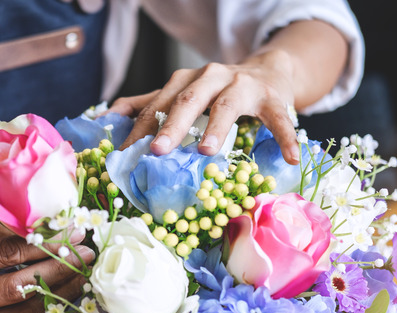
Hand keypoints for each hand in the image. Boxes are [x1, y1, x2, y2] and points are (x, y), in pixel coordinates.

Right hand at [0, 220, 93, 312]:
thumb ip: (9, 231)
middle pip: (18, 287)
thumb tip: (57, 226)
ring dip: (61, 294)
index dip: (45, 244)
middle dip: (58, 270)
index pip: (7, 254)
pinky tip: (66, 296)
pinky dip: (48, 311)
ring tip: (84, 276)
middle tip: (86, 256)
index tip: (74, 234)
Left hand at [107, 50, 300, 163]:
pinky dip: (284, 137)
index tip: (124, 154)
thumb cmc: (219, 90)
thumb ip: (148, 103)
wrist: (269, 70)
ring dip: (217, 128)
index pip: (158, 104)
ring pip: (227, 105)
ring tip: (207, 151)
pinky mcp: (273, 97)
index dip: (140, 128)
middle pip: (188, 99)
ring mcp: (243, 85)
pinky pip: (279, 118)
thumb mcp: (183, 93)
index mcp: (186, 80)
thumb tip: (106, 116)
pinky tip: (290, 157)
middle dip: (171, 124)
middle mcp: (211, 77)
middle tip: (157, 150)